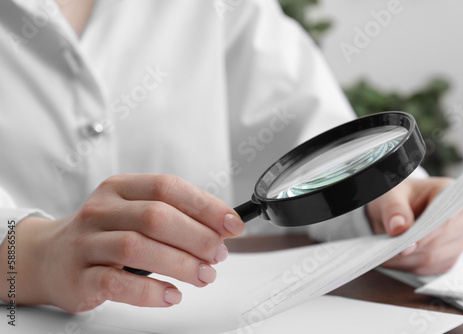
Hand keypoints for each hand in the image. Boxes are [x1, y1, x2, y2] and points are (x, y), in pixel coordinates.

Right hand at [0, 174, 244, 311]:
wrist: (47, 257)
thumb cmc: (103, 234)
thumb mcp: (132, 212)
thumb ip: (172, 216)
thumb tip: (219, 229)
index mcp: (120, 188)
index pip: (168, 188)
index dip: (205, 205)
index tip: (232, 224)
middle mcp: (101, 210)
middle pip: (157, 217)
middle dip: (197, 237)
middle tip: (218, 255)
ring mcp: (87, 243)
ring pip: (138, 247)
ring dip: (180, 264)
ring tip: (204, 276)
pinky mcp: (79, 277)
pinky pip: (118, 283)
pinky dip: (151, 291)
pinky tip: (172, 295)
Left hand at [366, 177, 462, 275]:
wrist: (398, 207)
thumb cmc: (399, 197)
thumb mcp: (390, 195)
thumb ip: (394, 209)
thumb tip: (399, 228)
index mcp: (451, 193)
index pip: (446, 217)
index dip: (426, 234)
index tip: (405, 244)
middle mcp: (462, 218)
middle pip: (440, 241)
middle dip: (411, 249)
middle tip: (386, 251)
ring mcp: (459, 240)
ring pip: (434, 258)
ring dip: (407, 260)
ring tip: (385, 254)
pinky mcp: (450, 257)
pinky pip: (430, 269)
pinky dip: (409, 266)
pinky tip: (393, 260)